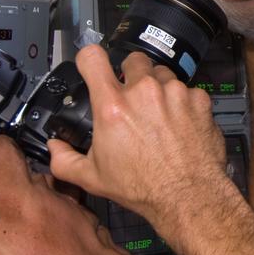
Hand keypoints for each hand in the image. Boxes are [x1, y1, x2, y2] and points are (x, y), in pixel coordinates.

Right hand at [48, 47, 231, 228]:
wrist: (188, 196)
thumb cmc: (143, 188)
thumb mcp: (92, 178)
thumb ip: (64, 160)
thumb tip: (55, 148)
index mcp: (113, 107)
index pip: (92, 58)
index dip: (89, 59)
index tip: (92, 64)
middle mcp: (144, 92)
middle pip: (133, 60)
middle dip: (130, 75)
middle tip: (132, 99)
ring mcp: (174, 92)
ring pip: (162, 74)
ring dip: (158, 89)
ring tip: (158, 116)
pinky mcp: (198, 99)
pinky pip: (187, 90)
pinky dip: (183, 103)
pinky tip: (179, 124)